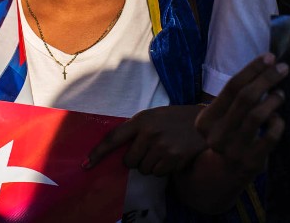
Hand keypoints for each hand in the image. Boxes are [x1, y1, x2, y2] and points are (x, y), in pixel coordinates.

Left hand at [85, 105, 205, 175]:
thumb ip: (135, 129)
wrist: (203, 121)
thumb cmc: (173, 119)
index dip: (98, 152)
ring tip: (164, 150)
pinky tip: (172, 155)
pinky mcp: (174, 158)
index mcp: (140, 120)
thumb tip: (114, 151)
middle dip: (137, 159)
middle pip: (129, 161)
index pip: (113, 138)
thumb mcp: (152, 116)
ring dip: (151, 164)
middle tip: (150, 149)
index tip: (86, 164)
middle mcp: (149, 133)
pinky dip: (163, 168)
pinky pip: (158, 173)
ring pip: (144, 169)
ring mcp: (162, 147)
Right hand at [195, 53, 287, 175]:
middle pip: (245, 98)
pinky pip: (270, 136)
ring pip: (257, 116)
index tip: (270, 57)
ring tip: (281, 93)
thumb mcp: (223, 117)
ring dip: (273, 100)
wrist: (226, 172)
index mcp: (206, 120)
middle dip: (267, 78)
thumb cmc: (229, 133)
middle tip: (283, 68)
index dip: (252, 69)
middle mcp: (216, 135)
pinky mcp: (251, 162)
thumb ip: (237, 96)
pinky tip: (278, 118)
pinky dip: (278, 123)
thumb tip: (267, 65)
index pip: (231, 87)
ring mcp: (233, 150)